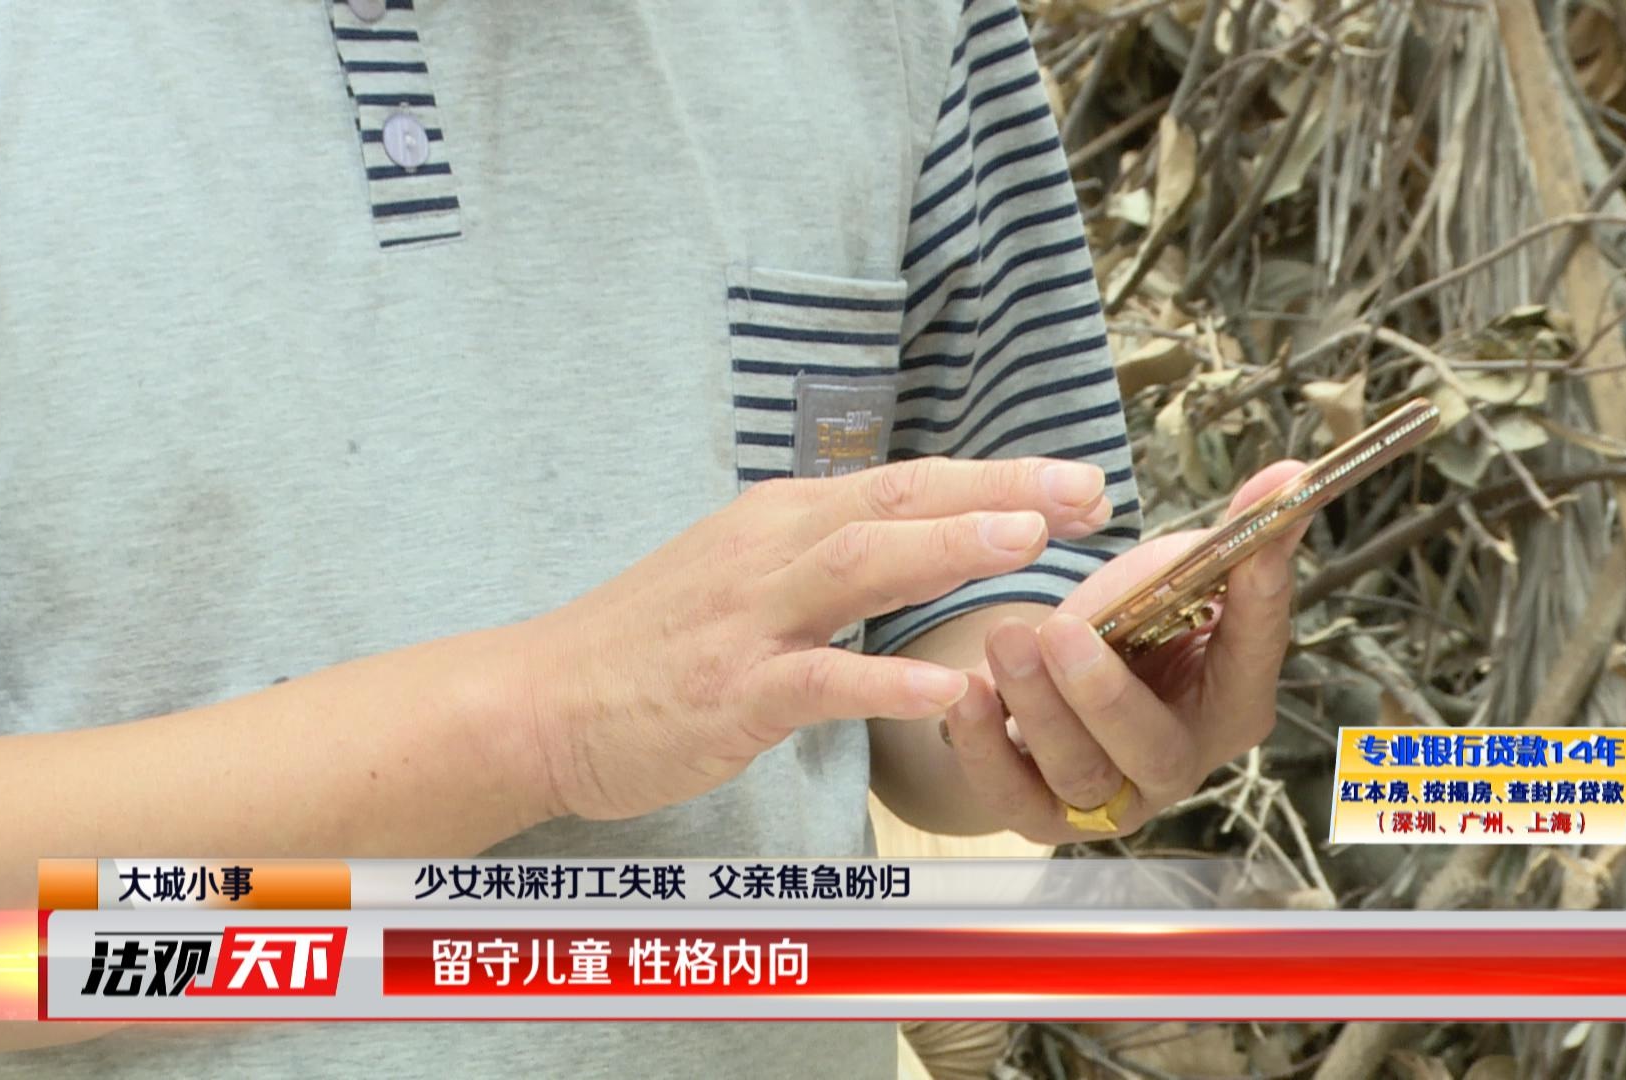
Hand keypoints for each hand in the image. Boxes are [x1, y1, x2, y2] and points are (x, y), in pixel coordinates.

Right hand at [518, 457, 1114, 820]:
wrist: (538, 700)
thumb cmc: (647, 643)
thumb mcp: (738, 572)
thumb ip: (820, 553)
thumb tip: (907, 535)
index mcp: (779, 520)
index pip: (904, 483)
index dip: (995, 476)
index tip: (1075, 479)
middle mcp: (769, 551)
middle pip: (897, 503)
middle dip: (998, 492)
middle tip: (1088, 493)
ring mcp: (748, 620)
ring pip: (861, 566)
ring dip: (950, 546)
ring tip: (1033, 542)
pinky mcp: (730, 692)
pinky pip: (819, 682)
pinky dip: (886, 681)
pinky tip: (950, 691)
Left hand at [942, 460, 1309, 842]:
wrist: (1053, 689)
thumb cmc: (1130, 631)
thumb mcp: (1172, 576)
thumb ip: (1230, 533)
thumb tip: (1290, 474)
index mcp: (1230, 701)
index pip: (1253, 650)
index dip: (1257, 599)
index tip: (1252, 545)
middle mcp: (1177, 763)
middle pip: (1153, 747)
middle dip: (1104, 693)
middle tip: (1061, 631)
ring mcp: (1111, 799)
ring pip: (1079, 773)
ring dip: (1036, 707)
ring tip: (1004, 638)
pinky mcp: (1042, 815)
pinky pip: (1011, 798)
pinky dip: (983, 747)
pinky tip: (964, 694)